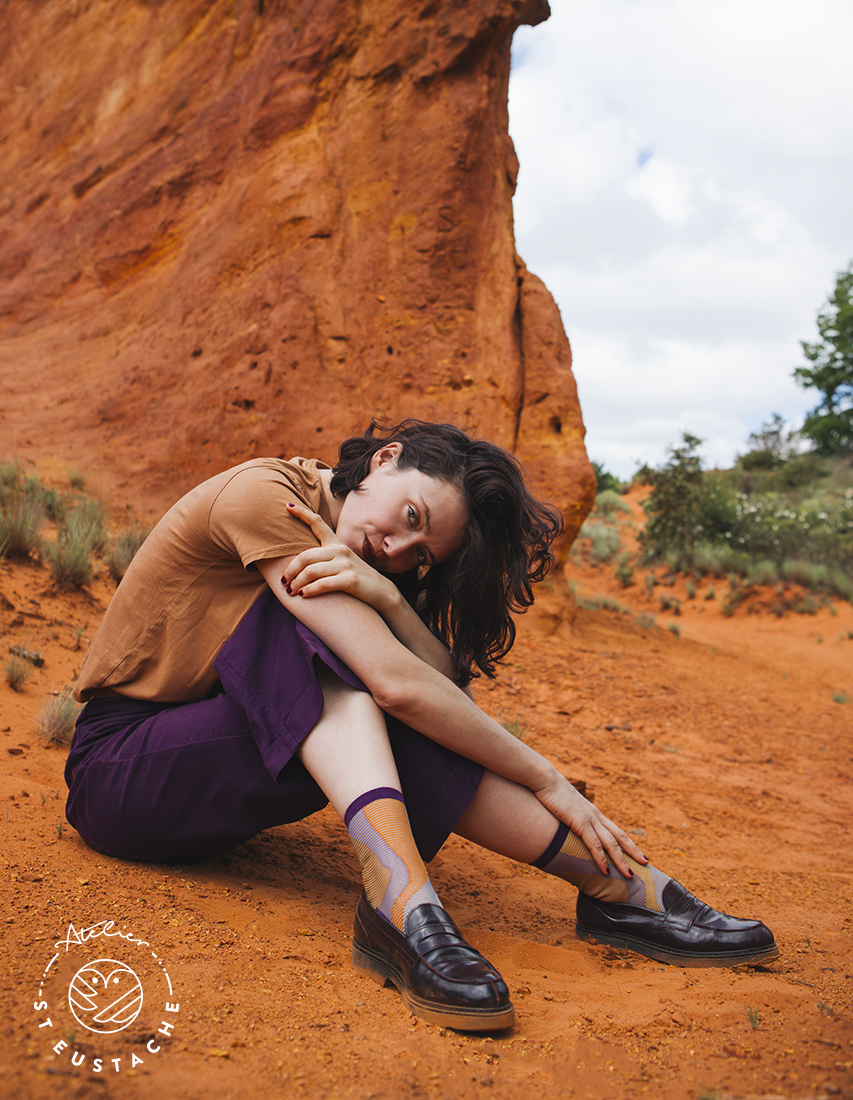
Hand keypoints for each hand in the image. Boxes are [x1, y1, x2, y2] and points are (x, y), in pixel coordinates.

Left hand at [282, 501, 397, 612]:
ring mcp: (346, 565)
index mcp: (336, 544)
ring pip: (310, 571)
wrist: (382, 592)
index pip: (318, 523)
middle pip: (305, 556)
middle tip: (283, 582)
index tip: (287, 505)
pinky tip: (303, 595)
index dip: (302, 513)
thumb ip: (325, 557)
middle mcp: (340, 551)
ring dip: (296, 583)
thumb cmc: (357, 578)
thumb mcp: (342, 561)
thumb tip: (300, 559)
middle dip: (290, 570)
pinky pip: (322, 584)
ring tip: (290, 591)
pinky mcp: (350, 580)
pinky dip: (309, 591)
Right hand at [532, 768, 647, 876]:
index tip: (636, 852)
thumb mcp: (564, 807)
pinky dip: (601, 859)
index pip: (615, 829)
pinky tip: (606, 871)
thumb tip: (566, 823)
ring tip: (630, 875)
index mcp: (593, 812)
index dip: (626, 842)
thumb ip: (568, 816)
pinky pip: (594, 844)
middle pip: (619, 836)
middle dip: (633, 851)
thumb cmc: (551, 792)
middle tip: (646, 863)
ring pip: (611, 843)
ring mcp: (589, 819)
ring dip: (621, 860)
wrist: (545, 779)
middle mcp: (595, 816)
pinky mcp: (579, 822)